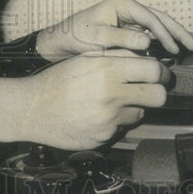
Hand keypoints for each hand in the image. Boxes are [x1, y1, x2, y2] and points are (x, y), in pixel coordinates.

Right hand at [21, 52, 170, 149]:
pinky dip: (115, 122)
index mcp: (107, 69)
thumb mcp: (85, 59)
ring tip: (114, 102)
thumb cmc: (58, 80)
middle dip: (157, 92)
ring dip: (133, 108)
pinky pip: (122, 128)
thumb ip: (116, 57)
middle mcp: (111, 94)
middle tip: (148, 89)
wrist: (32, 109)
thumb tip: (145, 57)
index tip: (157, 73)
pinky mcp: (105, 136)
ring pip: (141, 113)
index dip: (160, 72)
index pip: (154, 69)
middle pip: (159, 95)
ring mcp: (109, 118)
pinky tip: (97, 115)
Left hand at [35, 0, 192, 61]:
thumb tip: (147, 42)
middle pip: (161, 18)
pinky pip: (155, 32)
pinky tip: (183, 45)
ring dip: (180, 35)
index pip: (150, 18)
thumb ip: (121, 39)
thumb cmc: (77, 37)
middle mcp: (130, 7)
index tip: (174, 49)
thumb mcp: (96, 38)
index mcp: (123, 4)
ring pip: (162, 24)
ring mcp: (133, 17)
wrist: (63, 40)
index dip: (164, 34)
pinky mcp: (133, 28)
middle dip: (180, 32)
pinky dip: (169, 39)